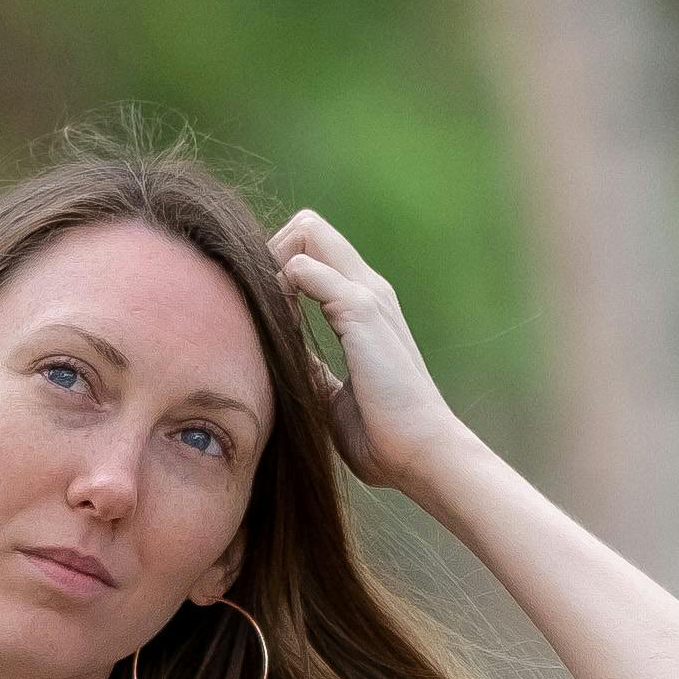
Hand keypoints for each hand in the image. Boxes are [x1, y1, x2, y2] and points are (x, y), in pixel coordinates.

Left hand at [263, 210, 467, 499]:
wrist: (421, 453)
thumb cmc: (382, 435)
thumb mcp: (333, 394)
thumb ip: (313, 366)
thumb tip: (281, 356)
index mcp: (365, 305)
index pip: (316, 248)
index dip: (279, 267)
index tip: (264, 312)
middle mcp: (368, 289)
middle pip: (309, 225)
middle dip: (270, 252)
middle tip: (257, 304)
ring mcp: (368, 294)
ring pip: (308, 231)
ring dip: (272, 264)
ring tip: (266, 315)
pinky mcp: (361, 310)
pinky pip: (304, 269)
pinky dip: (279, 289)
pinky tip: (277, 328)